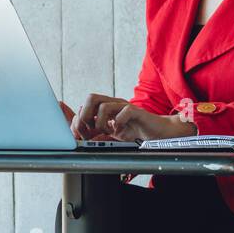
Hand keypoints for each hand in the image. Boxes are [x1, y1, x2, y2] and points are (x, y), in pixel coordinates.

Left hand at [59, 96, 194, 141]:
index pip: (84, 105)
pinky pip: (123, 112)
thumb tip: (76, 134)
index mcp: (105, 107)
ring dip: (101, 122)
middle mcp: (113, 104)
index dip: (79, 120)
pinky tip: (120, 130)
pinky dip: (118, 123)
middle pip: (91, 97)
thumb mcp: (110, 133)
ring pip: (103, 106)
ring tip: (108, 131)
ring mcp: (124, 106)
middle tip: (91, 130)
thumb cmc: (134, 132)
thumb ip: (95, 132)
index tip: (82, 134)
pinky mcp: (136, 111)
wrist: (157, 133)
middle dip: (86, 116)